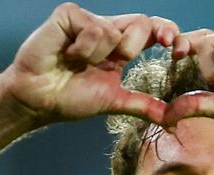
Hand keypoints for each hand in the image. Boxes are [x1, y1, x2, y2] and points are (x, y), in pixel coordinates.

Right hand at [3, 5, 178, 124]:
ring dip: (97, 56)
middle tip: (113, 61)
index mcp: (120, 46)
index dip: (167, 32)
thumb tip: (173, 119)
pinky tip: (66, 54)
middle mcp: (106, 29)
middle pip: (141, 23)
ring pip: (114, 30)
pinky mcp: (69, 15)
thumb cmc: (70, 98)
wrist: (39, 100)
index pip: (152, 30)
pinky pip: (93, 28)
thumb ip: (143, 104)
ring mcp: (87, 19)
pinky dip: (83, 48)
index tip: (175, 47)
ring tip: (75, 62)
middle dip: (131, 47)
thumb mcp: (114, 101)